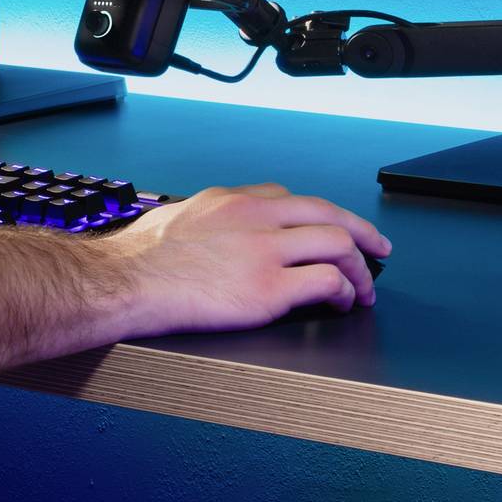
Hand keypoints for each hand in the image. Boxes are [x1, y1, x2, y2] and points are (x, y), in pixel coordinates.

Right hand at [106, 182, 390, 335]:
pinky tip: (343, 304)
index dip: (317, 217)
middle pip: (328, 212)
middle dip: (361, 232)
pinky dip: (345, 291)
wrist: (123, 284)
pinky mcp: (269, 289)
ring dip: (361, 268)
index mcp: (230, 201)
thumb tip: (204, 236)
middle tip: (379, 249)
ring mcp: (265, 251)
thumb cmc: (134, 262)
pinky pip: (326, 282)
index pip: (289, 198)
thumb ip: (202, 224)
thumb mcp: (172, 221)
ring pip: (338, 243)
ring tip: (366, 288)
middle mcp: (254, 217)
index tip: (328, 230)